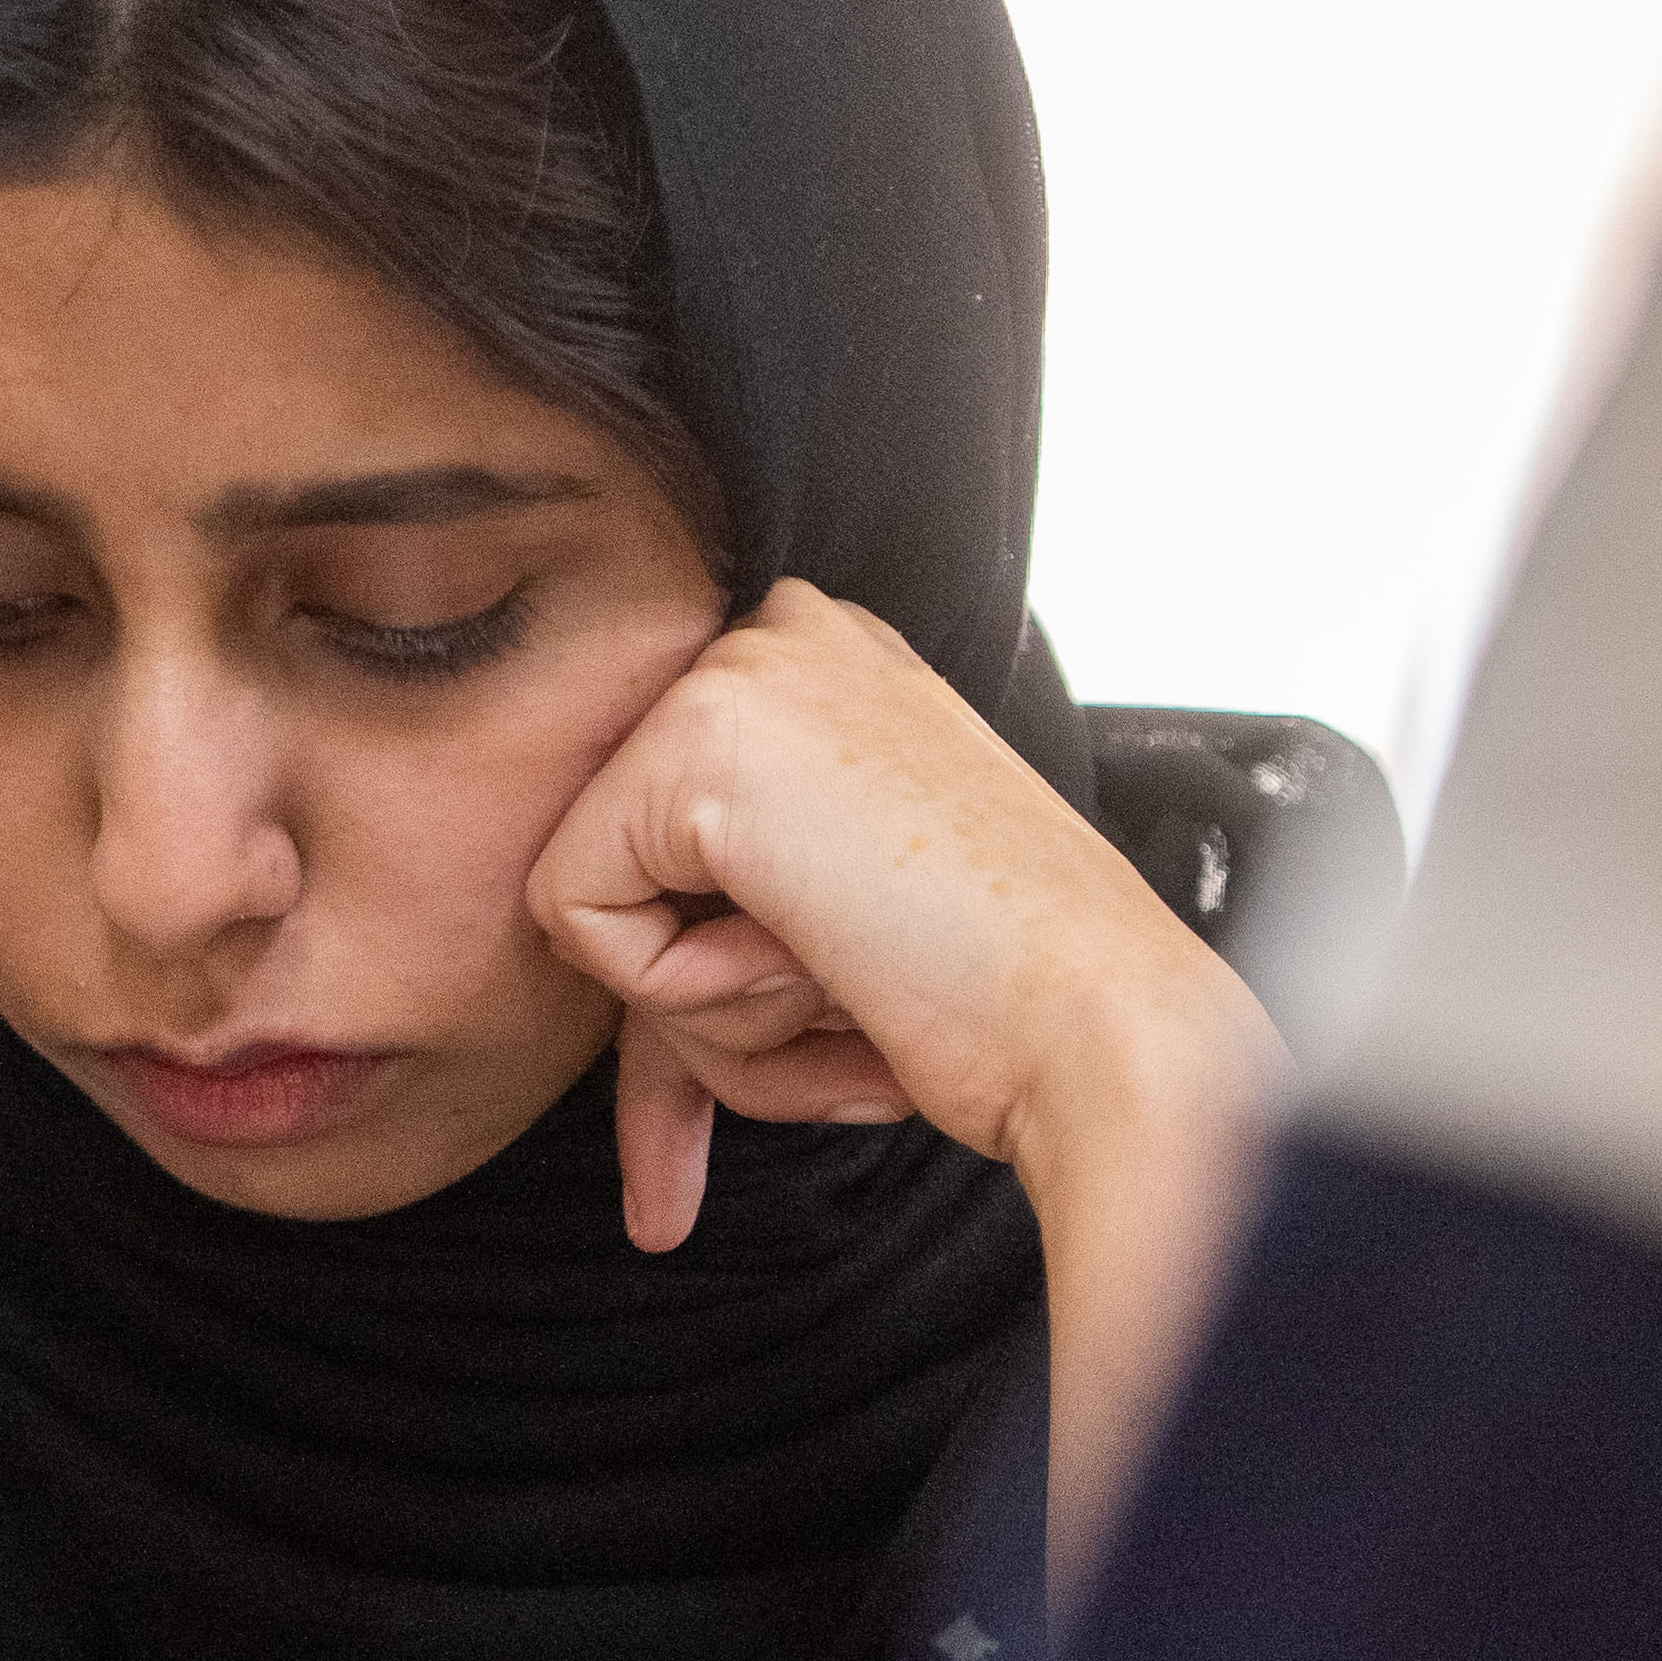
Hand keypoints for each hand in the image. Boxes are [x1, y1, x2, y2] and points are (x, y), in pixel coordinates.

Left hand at [526, 583, 1288, 1566]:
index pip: (655, 829)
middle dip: (704, 982)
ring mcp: (733, 679)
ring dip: (705, 998)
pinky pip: (578, 924)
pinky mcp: (694, 752)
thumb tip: (569, 909)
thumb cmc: (991, 986)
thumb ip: (727, 864)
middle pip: (614, 863)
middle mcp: (774, 637)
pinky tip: (812, 953)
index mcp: (819, 660)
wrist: (1092, 1022)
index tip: (844, 968)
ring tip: (848, 964)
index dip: (712, 948)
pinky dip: (680, 990)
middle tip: (860, 982)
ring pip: (591, 900)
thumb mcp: (844, 884)